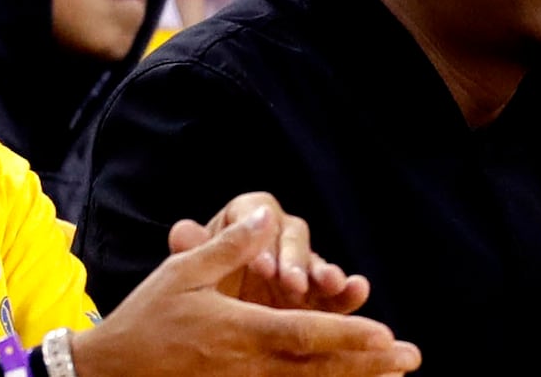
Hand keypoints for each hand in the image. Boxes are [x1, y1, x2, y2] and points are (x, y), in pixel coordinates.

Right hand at [75, 207, 420, 376]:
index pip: (304, 334)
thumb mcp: (182, 273)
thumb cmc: (145, 318)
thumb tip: (263, 219)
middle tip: (410, 359)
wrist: (106, 373)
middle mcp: (248, 364)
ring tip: (394, 376)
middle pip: (318, 368)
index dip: (346, 336)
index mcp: (238, 332)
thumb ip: (227, 247)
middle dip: (367, 365)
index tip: (384, 334)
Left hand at [169, 191, 367, 312]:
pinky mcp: (318, 297)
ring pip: (318, 260)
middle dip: (294, 258)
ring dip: (326, 270)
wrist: (210, 328)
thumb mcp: (190, 273)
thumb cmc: (198, 290)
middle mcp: (276, 238)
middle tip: (290, 283)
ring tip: (331, 282)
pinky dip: (349, 289)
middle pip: (292, 234)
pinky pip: (337, 291)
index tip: (259, 265)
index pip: (253, 211)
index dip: (259, 233)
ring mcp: (300, 267)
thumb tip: (182, 231)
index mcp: (242, 219)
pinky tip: (357, 289)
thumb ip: (195, 252)